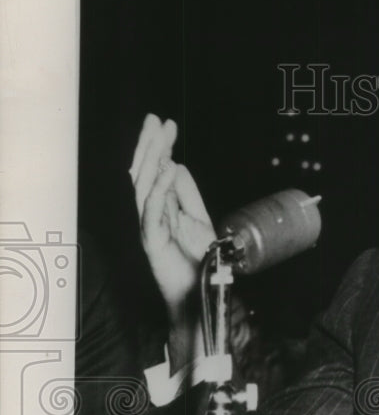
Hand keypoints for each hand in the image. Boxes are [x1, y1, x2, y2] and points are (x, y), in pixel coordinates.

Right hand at [130, 113, 214, 322]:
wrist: (197, 294)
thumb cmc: (195, 260)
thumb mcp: (198, 219)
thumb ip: (187, 193)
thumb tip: (175, 165)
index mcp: (160, 206)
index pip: (154, 170)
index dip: (158, 146)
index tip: (165, 123)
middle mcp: (150, 213)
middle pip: (144, 173)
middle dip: (150, 144)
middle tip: (156, 120)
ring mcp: (149, 226)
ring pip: (143, 187)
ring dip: (152, 160)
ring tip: (160, 138)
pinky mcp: (152, 241)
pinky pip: (153, 212)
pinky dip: (159, 190)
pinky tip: (166, 172)